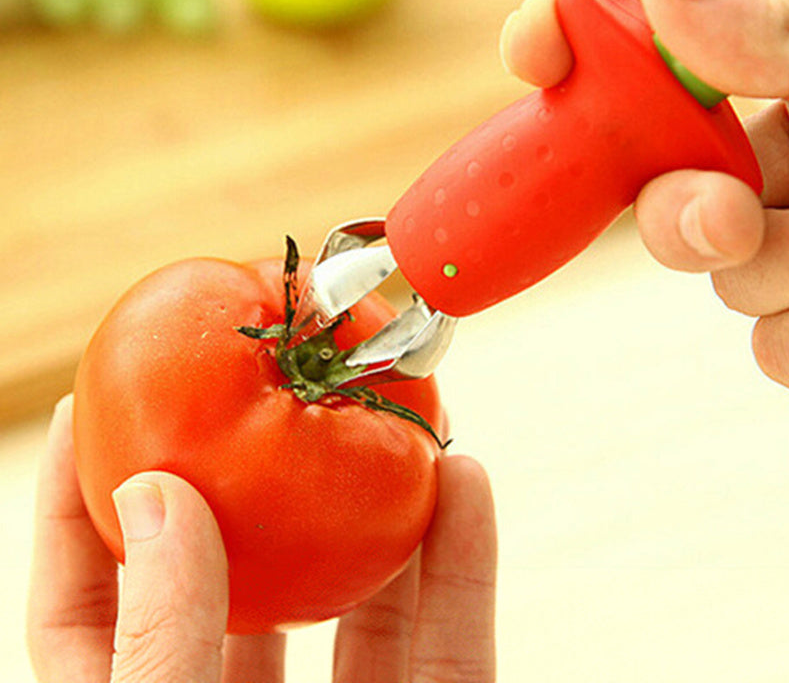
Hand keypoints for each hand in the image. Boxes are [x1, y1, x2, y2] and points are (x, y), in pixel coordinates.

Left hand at [27, 396, 496, 682]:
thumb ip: (161, 638)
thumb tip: (156, 499)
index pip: (88, 608)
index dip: (76, 507)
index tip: (88, 407)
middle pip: (241, 579)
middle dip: (262, 481)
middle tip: (274, 388)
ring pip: (361, 604)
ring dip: (387, 505)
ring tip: (398, 414)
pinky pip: (453, 644)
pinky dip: (466, 565)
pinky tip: (467, 483)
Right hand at [500, 0, 788, 389]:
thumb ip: (777, 27)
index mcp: (785, 57)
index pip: (649, 18)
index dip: (575, 26)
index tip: (533, 56)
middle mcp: (782, 140)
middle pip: (654, 166)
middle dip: (676, 209)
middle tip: (716, 216)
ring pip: (714, 271)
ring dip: (764, 277)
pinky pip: (765, 346)